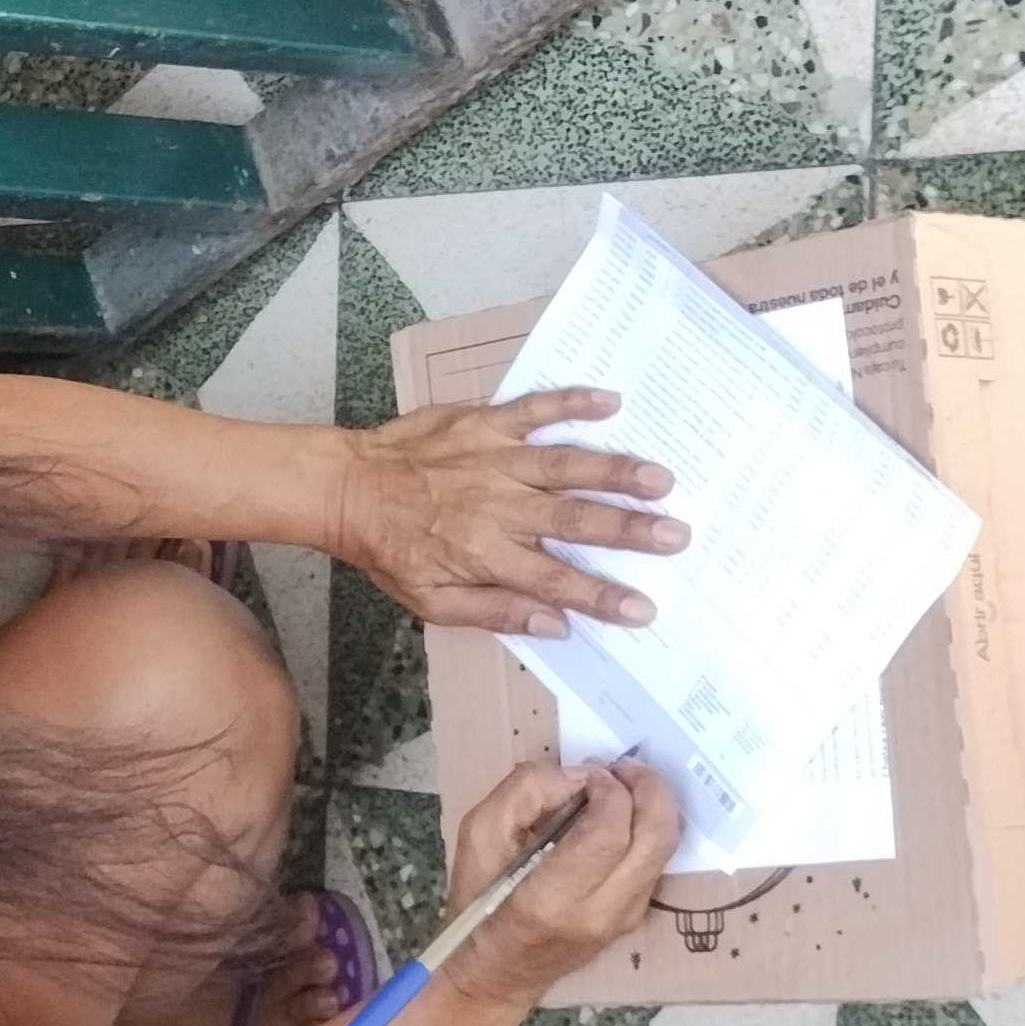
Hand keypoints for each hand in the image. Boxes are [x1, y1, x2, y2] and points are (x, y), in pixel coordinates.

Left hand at [334, 390, 685, 635]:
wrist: (347, 488)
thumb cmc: (391, 550)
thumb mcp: (432, 601)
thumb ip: (493, 613)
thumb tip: (555, 625)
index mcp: (487, 555)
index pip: (556, 583)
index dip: (603, 598)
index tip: (644, 609)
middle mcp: (498, 508)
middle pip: (574, 522)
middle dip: (629, 531)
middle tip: (677, 536)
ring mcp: (493, 460)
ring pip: (564, 465)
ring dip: (615, 471)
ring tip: (660, 478)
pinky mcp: (482, 424)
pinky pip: (534, 409)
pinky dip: (571, 402)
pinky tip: (611, 399)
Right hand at [436, 759, 683, 1016]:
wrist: (498, 971)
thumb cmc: (479, 902)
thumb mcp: (477, 838)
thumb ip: (523, 794)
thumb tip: (576, 777)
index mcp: (553, 898)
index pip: (608, 832)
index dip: (609, 790)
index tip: (588, 775)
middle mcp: (601, 912)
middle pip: (656, 837)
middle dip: (649, 790)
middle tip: (624, 768)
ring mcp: (624, 919)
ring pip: (665, 848)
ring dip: (652, 806)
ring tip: (623, 787)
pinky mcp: (635, 918)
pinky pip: (656, 862)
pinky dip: (647, 829)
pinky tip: (619, 818)